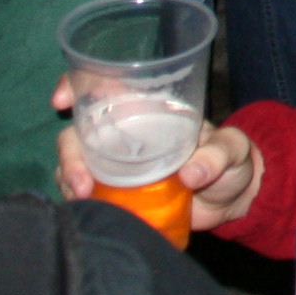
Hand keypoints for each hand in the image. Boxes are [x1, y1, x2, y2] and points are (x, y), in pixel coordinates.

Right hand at [51, 76, 263, 232]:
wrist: (231, 200)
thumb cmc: (232, 162)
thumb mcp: (233, 150)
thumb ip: (220, 154)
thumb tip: (193, 173)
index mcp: (149, 109)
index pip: (104, 86)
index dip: (77, 84)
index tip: (62, 100)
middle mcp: (125, 133)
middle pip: (79, 132)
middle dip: (70, 152)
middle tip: (81, 182)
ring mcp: (116, 165)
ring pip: (75, 164)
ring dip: (69, 180)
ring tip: (84, 198)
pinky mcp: (116, 193)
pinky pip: (84, 193)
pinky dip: (77, 200)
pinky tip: (85, 210)